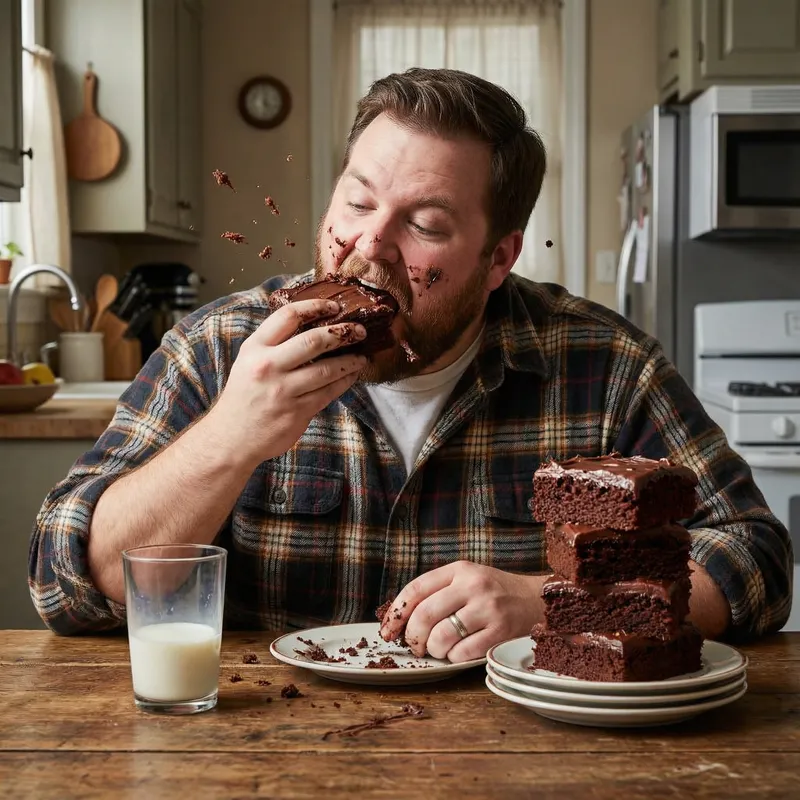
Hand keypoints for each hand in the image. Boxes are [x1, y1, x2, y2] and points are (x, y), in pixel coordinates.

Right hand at [206, 299, 366, 465]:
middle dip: (342, 333)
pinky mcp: (297, 411)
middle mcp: (268, 366)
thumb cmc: (244, 395)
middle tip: (359, 331)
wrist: (232, 437)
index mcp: (255, 348)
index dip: (315, 306)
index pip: (288, 316)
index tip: (334, 306)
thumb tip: (314, 327)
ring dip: (350, 360)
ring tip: (361, 356)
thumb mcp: (249, 361)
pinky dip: (345, 381)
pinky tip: (352, 375)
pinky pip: (329, 392)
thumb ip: (274, 344)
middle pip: (313, 340)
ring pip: (327, 369)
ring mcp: (283, 390)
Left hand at [379, 561, 545, 662]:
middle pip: (425, 615)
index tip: (386, 630)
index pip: (416, 589)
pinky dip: (454, 658)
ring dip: (433, 650)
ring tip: (439, 650)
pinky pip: (463, 653)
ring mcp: (488, 609)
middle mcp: (472, 586)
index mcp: (459, 570)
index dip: (396, 613)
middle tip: (415, 646)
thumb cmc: (496, 593)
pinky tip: (458, 653)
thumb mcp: (468, 579)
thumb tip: (401, 619)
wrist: (539, 600)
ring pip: (442, 637)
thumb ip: (439, 591)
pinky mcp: (500, 632)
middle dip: (412, 637)